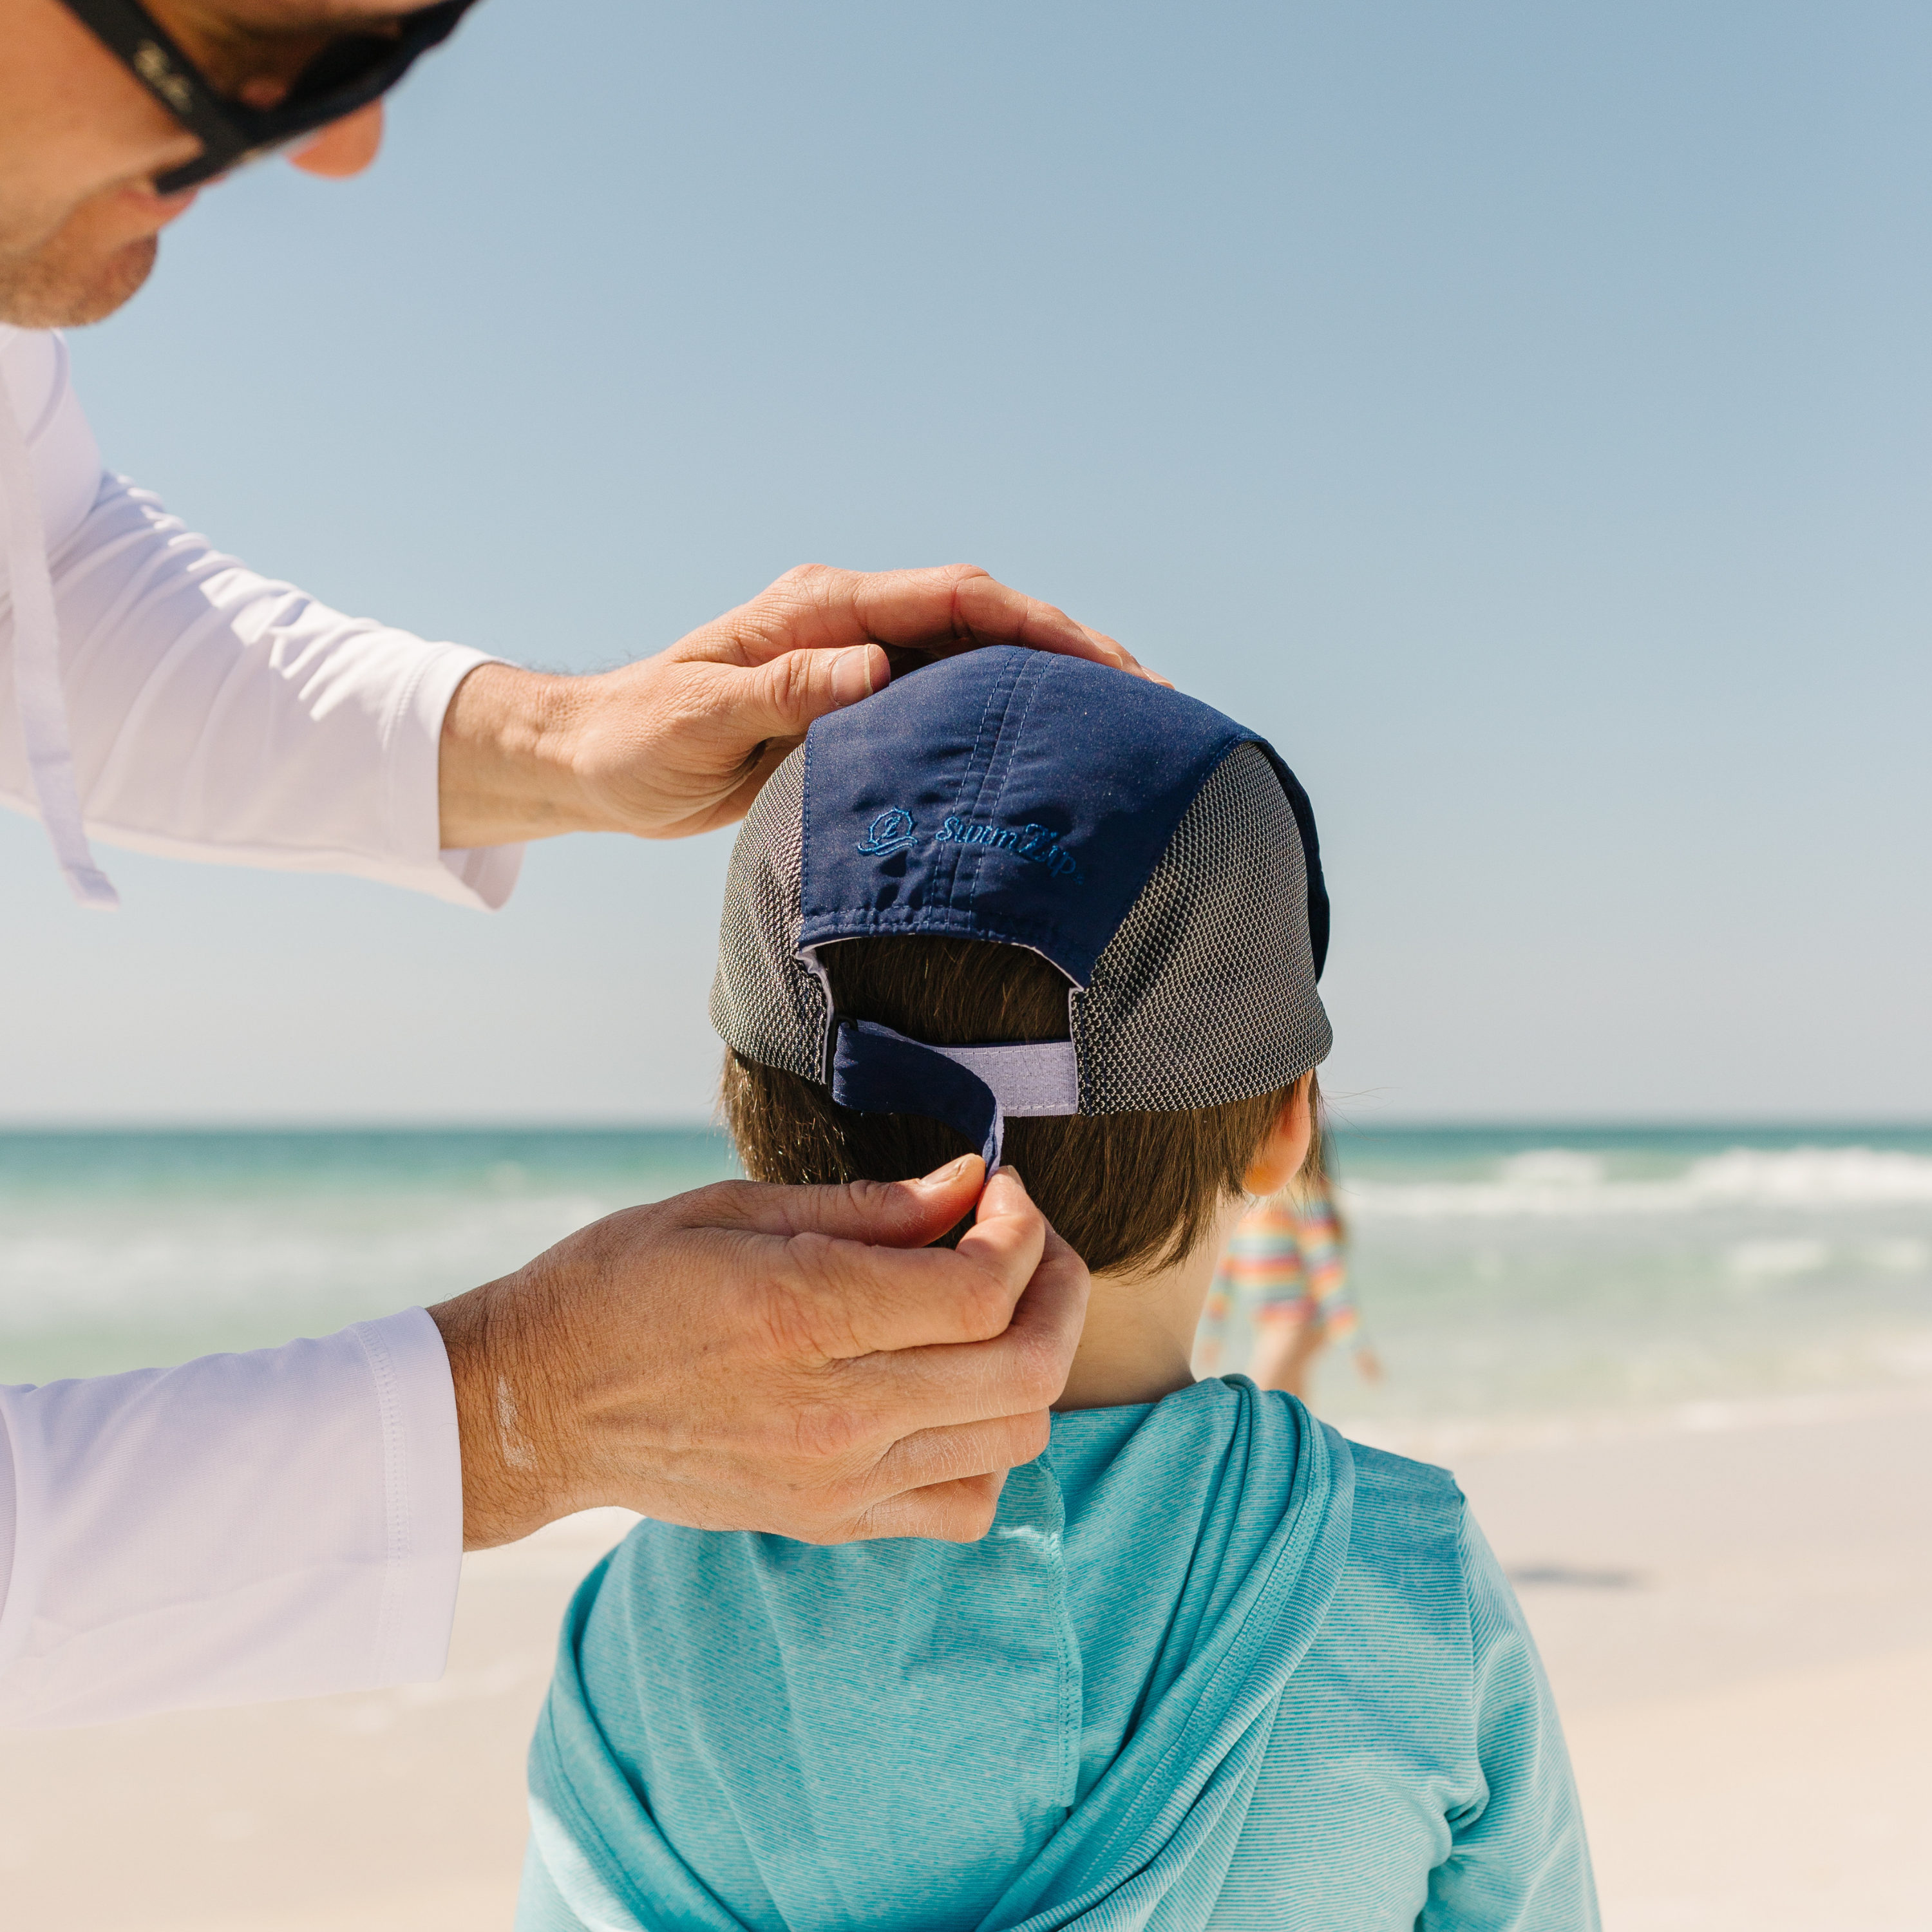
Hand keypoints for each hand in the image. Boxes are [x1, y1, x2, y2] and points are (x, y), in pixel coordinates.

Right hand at [427, 1160, 1088, 1546]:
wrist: (536, 1405)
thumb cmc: (622, 1283)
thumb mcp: (733, 1209)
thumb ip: (869, 1206)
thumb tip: (971, 1183)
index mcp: (804, 1315)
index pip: (982, 1292)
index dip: (1020, 1232)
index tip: (1001, 1193)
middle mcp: (835, 1412)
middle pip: (1025, 1371)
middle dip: (1058, 1290)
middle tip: (1030, 1243)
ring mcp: (837, 1479)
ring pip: (1015, 1440)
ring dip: (1035, 1365)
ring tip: (998, 1309)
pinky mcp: (829, 1520)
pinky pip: (965, 1506)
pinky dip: (991, 1448)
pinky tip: (955, 1392)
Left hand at [437, 563, 1163, 847]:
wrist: (594, 761)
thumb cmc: (636, 740)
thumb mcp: (702, 719)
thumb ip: (786, 692)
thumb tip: (876, 670)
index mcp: (822, 606)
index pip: (955, 598)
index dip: (1038, 624)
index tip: (1106, 664)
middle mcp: (849, 621)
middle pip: (985, 620)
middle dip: (1070, 651)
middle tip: (1147, 700)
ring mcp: (855, 659)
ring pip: (973, 659)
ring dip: (1044, 686)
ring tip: (1119, 730)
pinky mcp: (852, 704)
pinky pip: (943, 702)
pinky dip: (996, 720)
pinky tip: (1036, 758)